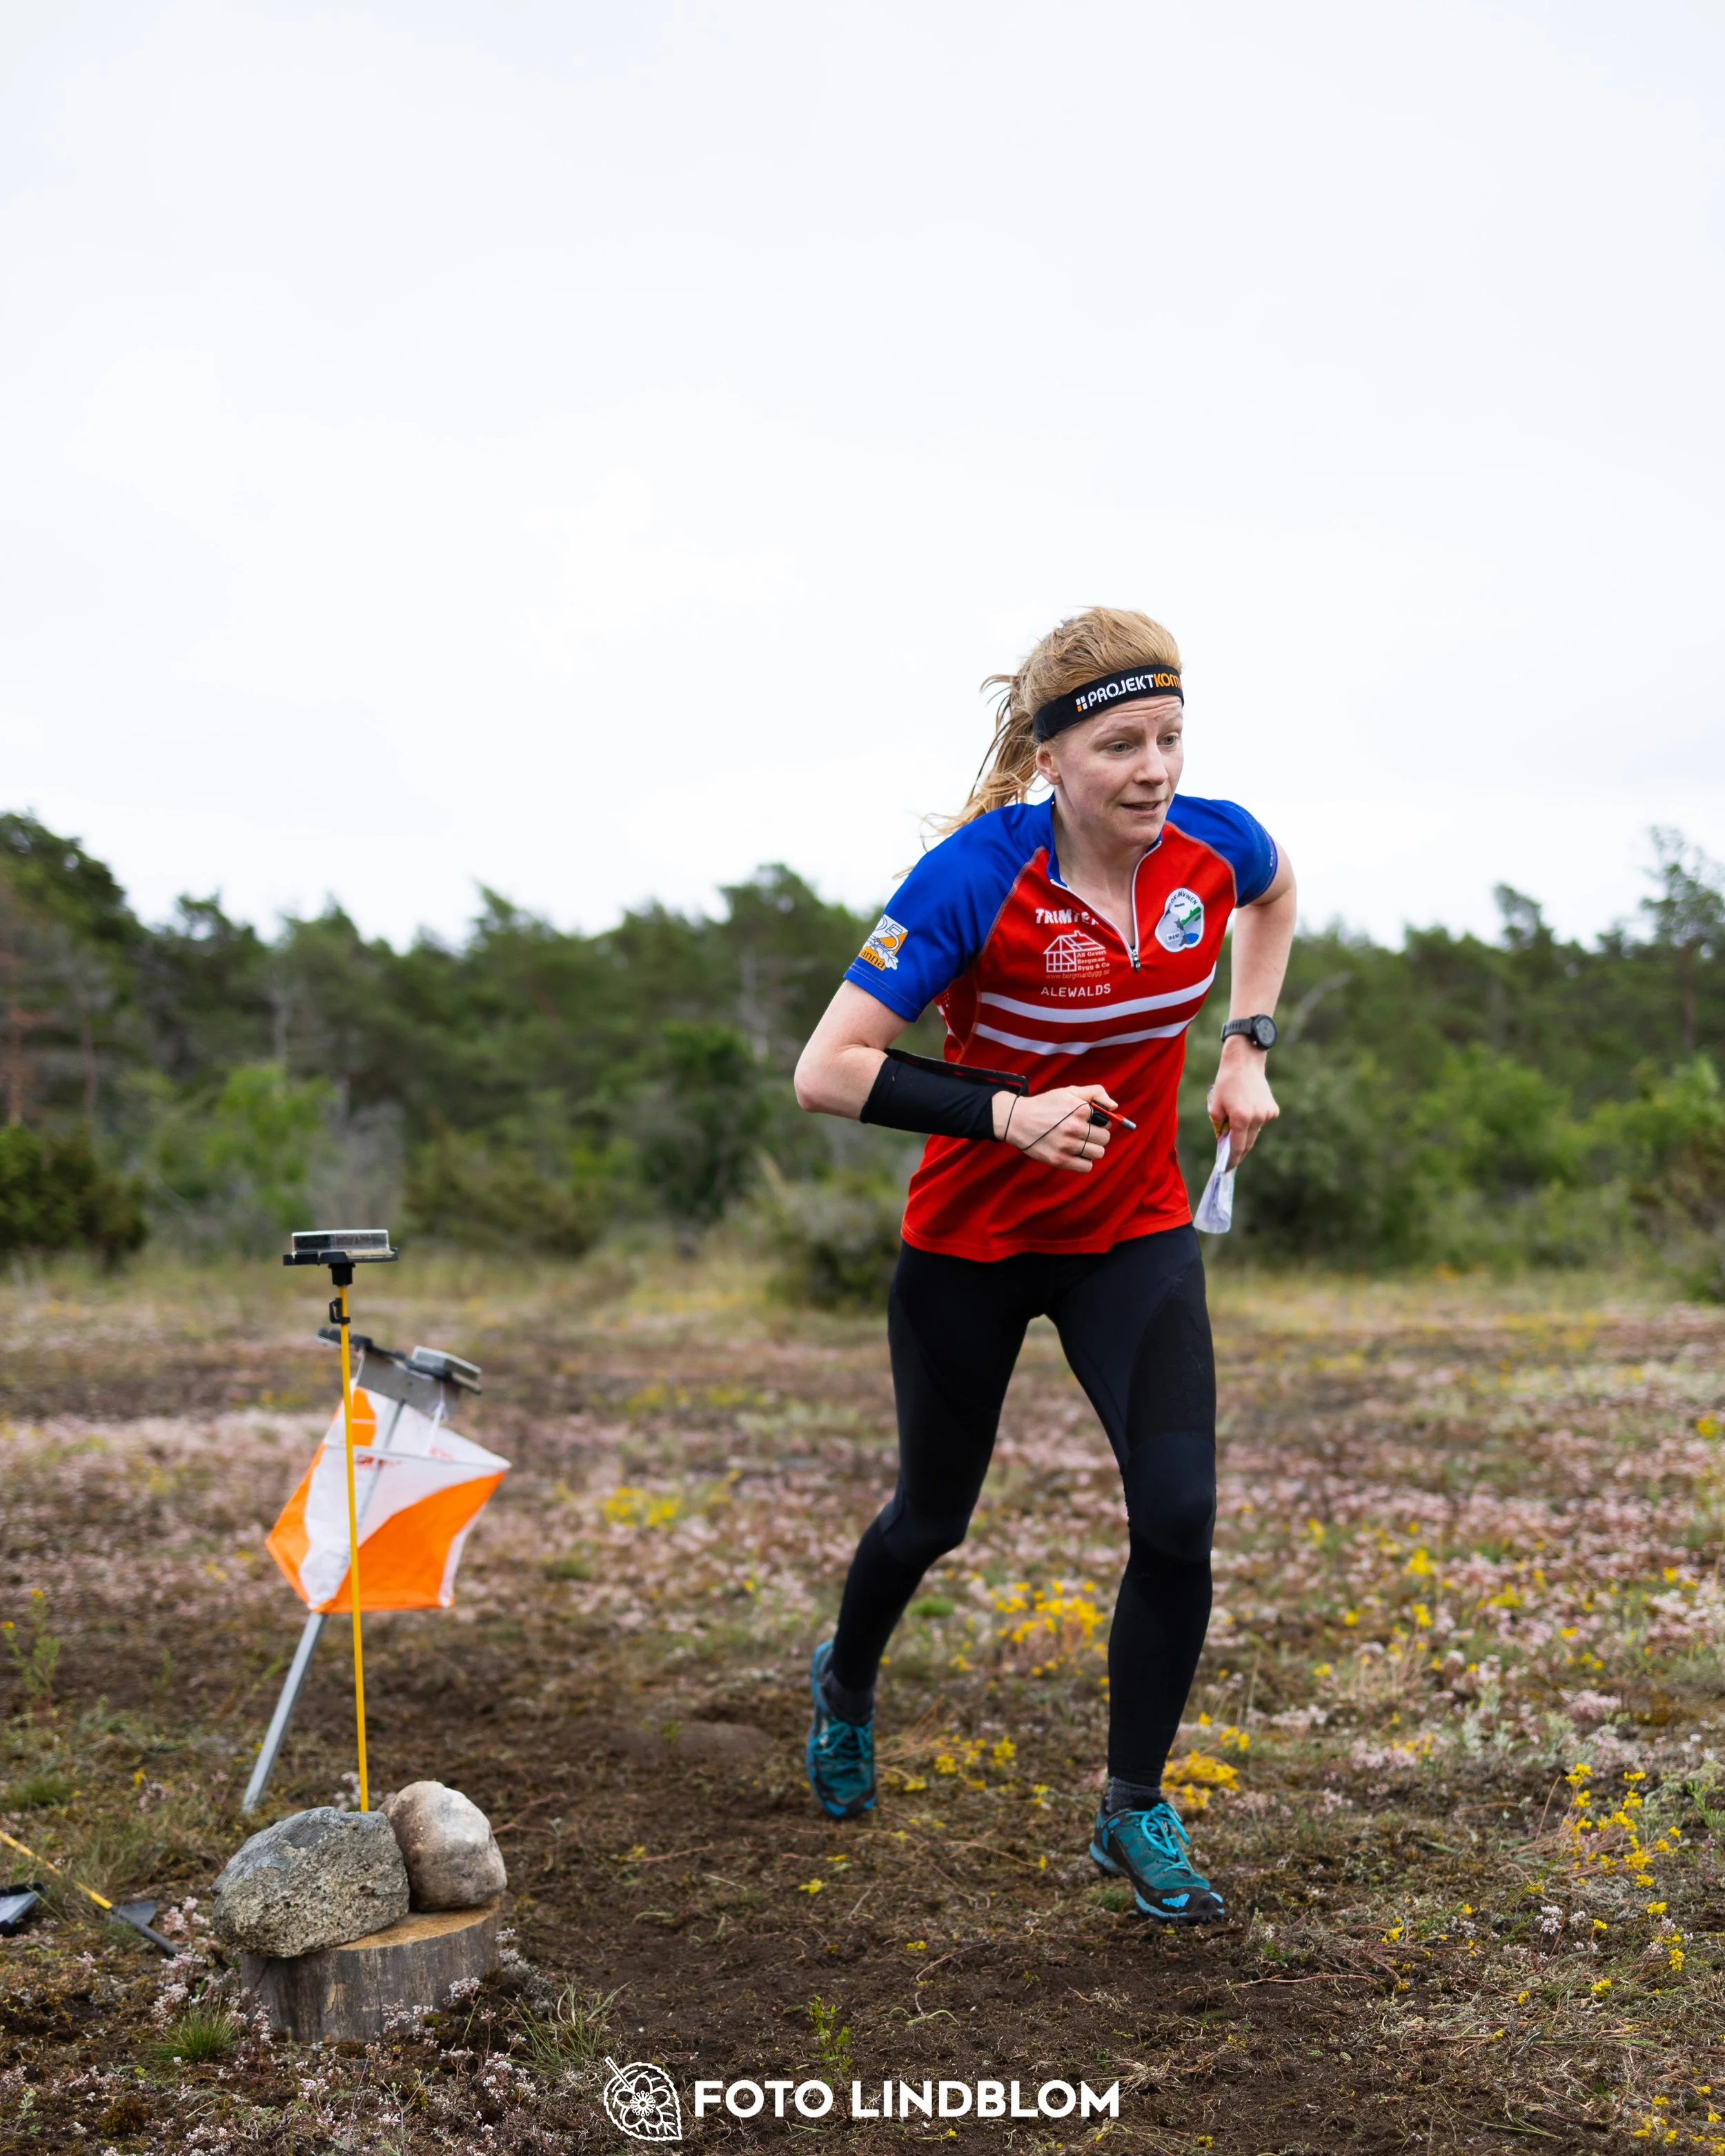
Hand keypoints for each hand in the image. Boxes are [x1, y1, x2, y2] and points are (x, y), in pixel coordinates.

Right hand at [993, 1084, 1119, 1173]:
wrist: (1017, 1120)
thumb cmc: (1046, 1105)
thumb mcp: (1069, 1092)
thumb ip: (1095, 1093)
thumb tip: (1115, 1106)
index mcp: (1080, 1109)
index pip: (1107, 1122)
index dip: (1101, 1122)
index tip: (1090, 1122)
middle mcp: (1074, 1127)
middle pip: (1105, 1139)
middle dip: (1098, 1136)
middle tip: (1085, 1133)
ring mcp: (1066, 1145)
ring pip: (1098, 1153)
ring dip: (1092, 1149)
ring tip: (1080, 1143)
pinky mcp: (1059, 1160)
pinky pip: (1086, 1167)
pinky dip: (1084, 1162)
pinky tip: (1075, 1154)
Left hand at [1208, 1037, 1278, 1168]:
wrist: (1245, 1063)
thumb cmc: (1226, 1083)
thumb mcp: (1215, 1105)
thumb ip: (1219, 1125)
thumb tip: (1225, 1139)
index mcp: (1241, 1118)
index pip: (1237, 1148)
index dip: (1232, 1160)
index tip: (1227, 1169)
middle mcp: (1257, 1118)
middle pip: (1247, 1143)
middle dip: (1238, 1151)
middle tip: (1230, 1157)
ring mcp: (1267, 1114)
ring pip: (1254, 1132)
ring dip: (1245, 1133)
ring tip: (1236, 1125)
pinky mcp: (1273, 1110)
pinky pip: (1261, 1122)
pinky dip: (1253, 1122)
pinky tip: (1247, 1109)